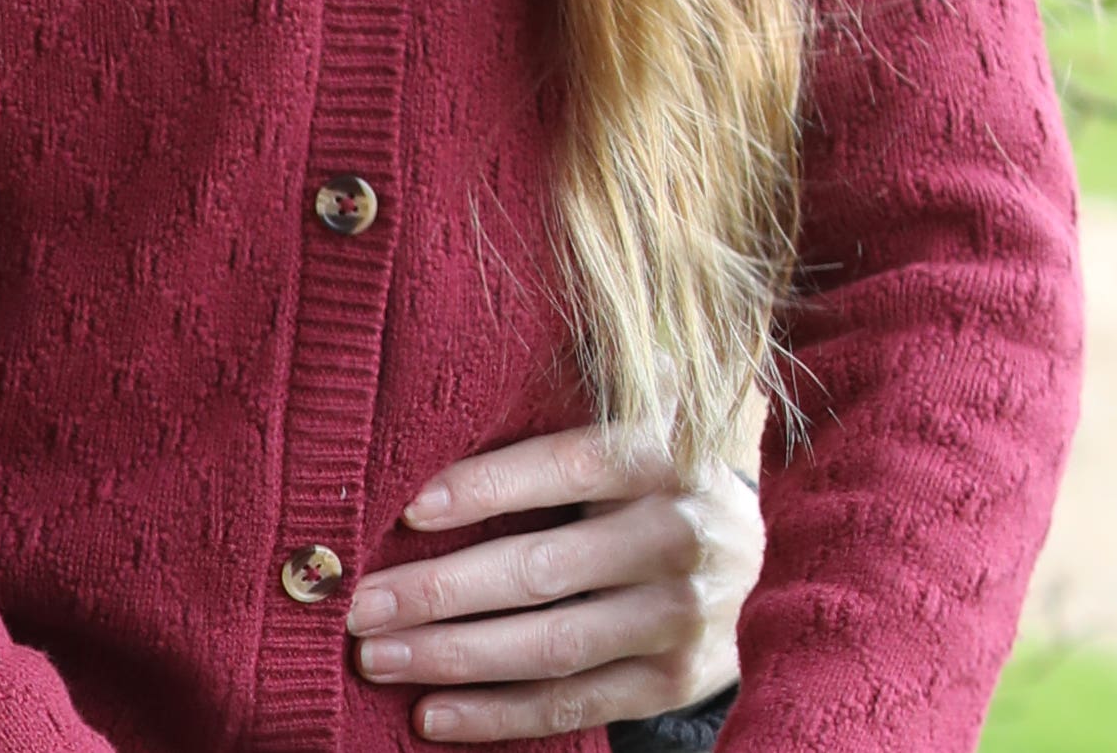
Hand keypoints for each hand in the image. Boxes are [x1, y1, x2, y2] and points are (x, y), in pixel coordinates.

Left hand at [347, 424, 755, 742]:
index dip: (488, 487)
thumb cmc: (646, 474)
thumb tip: (428, 410)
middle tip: (359, 603)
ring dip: (455, 656)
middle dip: (440, 590)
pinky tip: (431, 713)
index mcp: (663, 456)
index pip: (568, 466)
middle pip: (545, 569)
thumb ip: (557, 403)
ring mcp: (683, 618)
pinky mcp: (677, 681)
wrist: (757, 553)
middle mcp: (682, 538)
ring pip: (553, 645)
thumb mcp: (631, 420)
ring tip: (376, 657)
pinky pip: (577, 703)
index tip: (408, 509)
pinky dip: (499, 714)